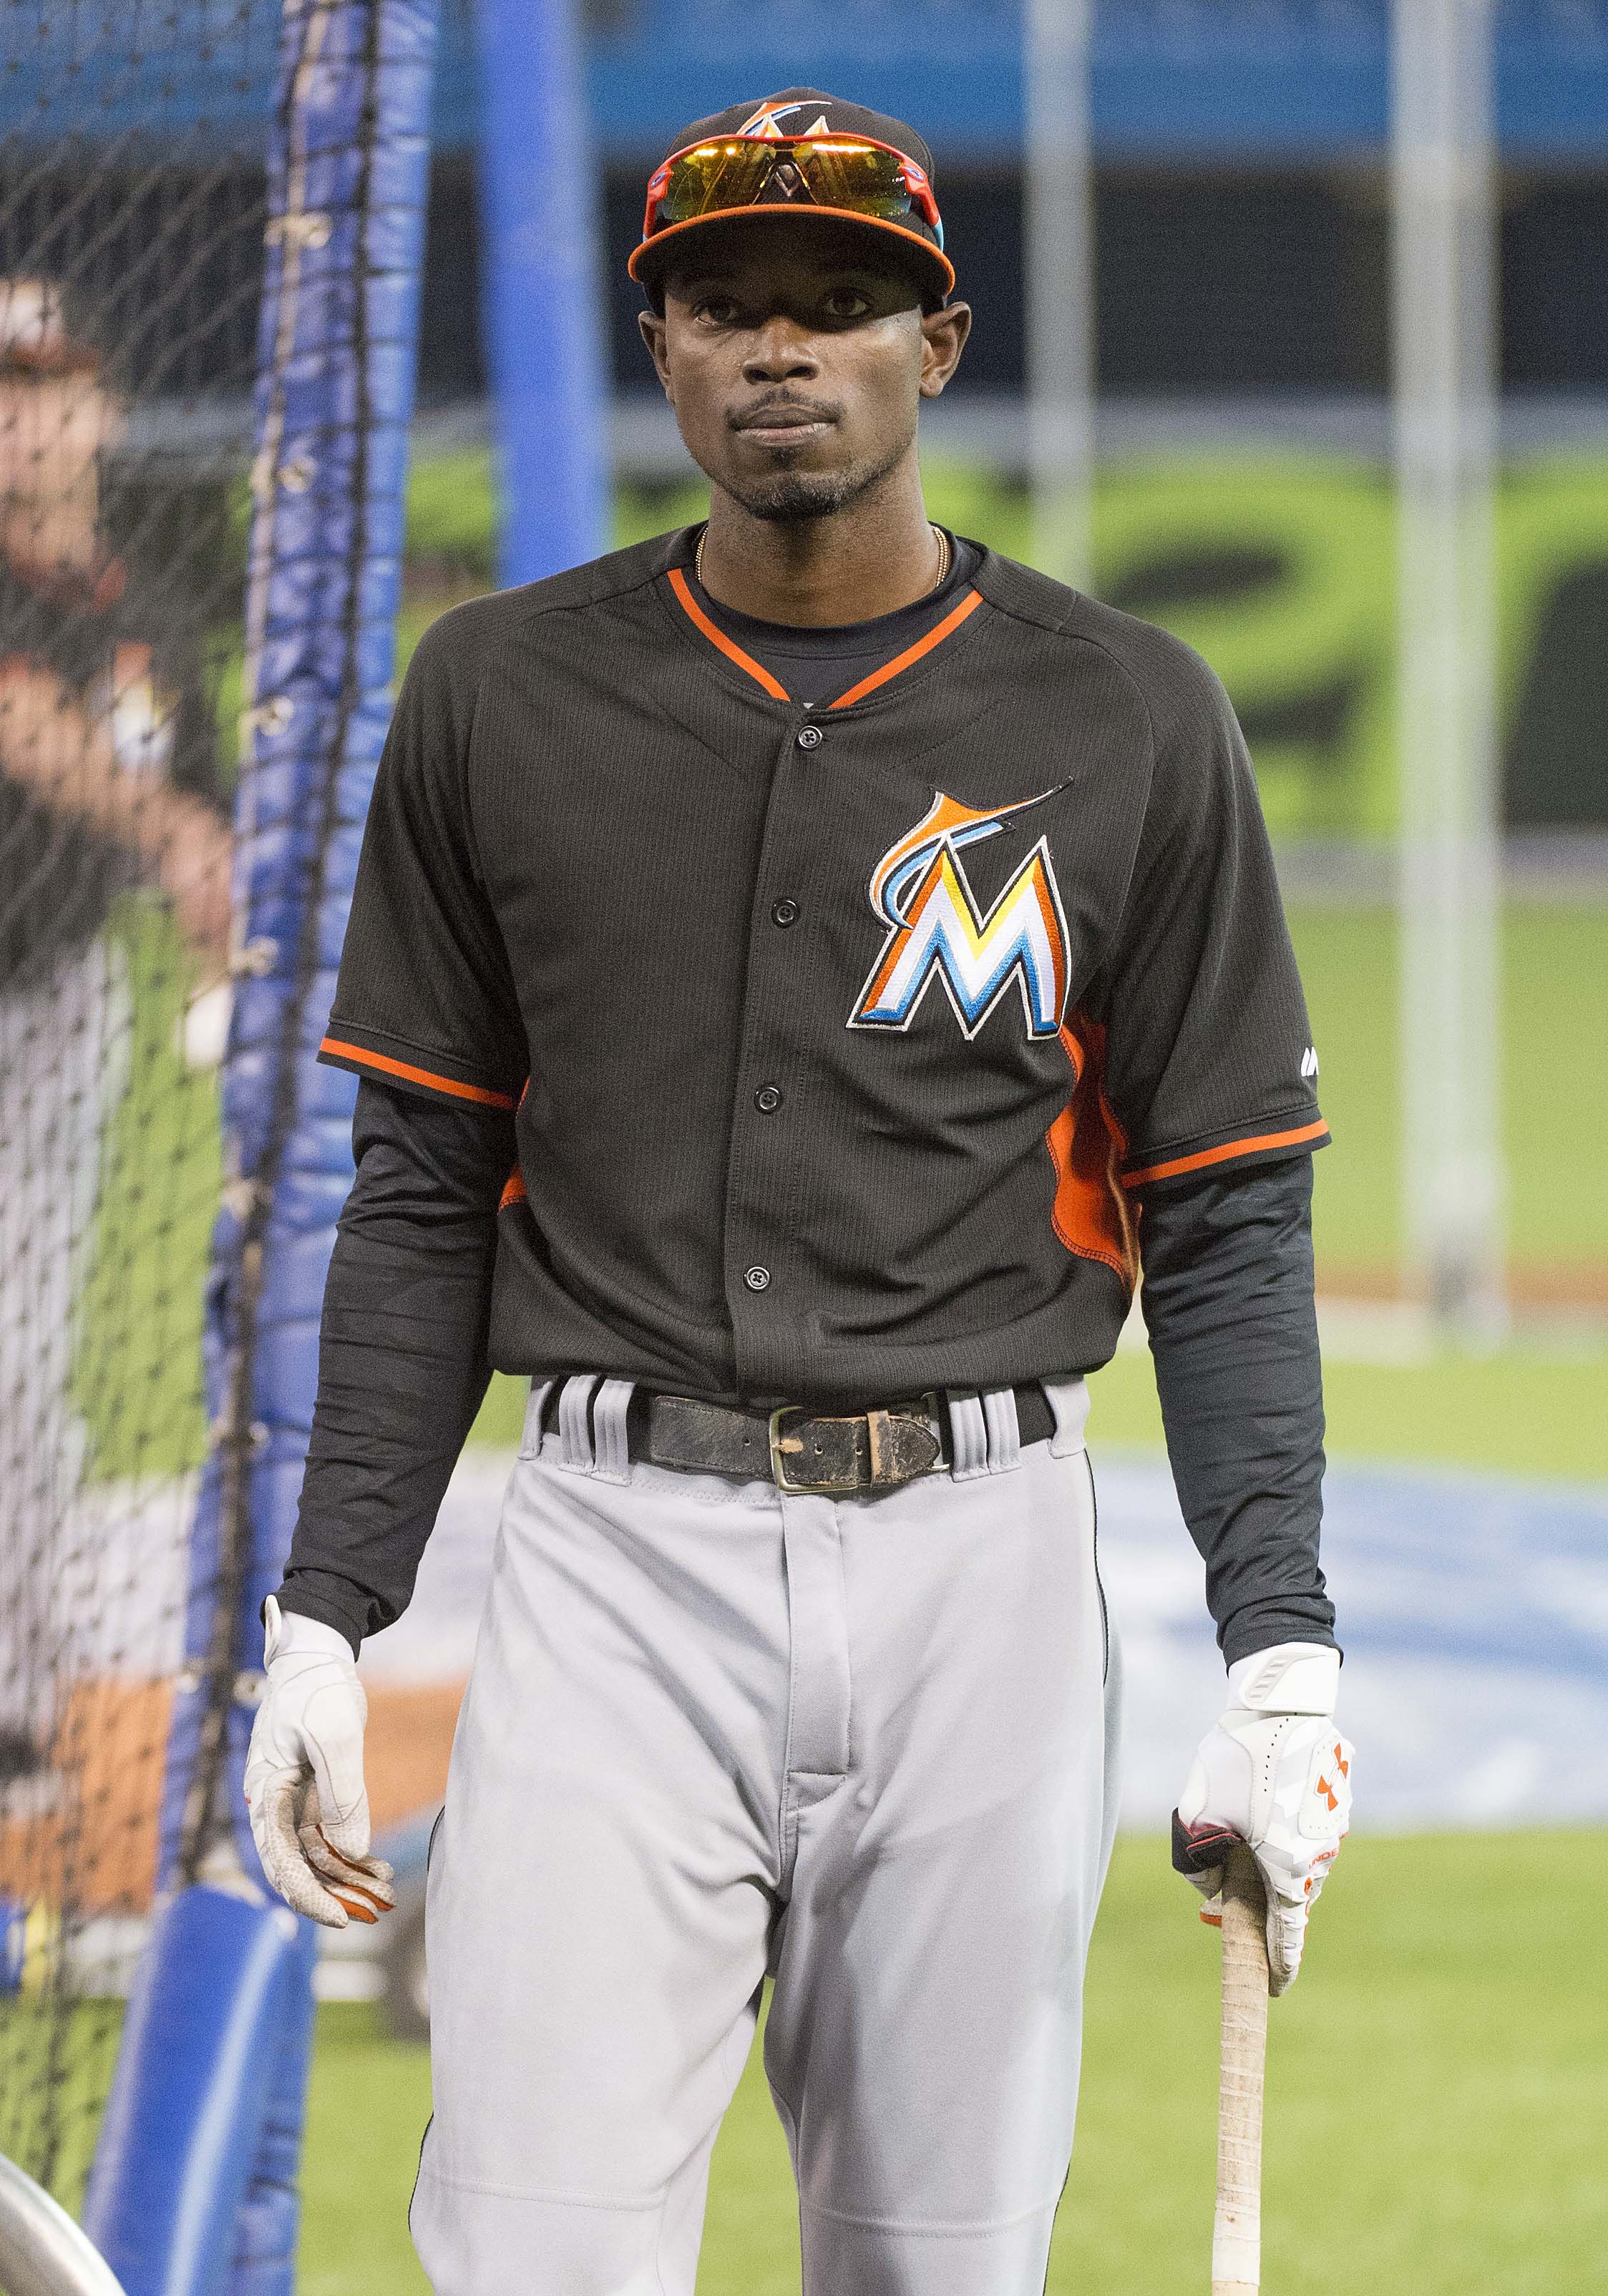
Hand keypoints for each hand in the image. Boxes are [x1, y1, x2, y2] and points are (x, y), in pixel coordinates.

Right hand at [243, 1596, 394, 1928]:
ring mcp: (294, 1799)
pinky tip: (378, 1869)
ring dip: (348, 1877)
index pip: (281, 1858)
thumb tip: (352, 1850)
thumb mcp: (334, 1737)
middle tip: (374, 1912)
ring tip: (386, 1893)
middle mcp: (275, 1803)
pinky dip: (352, 1853)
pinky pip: (328, 1835)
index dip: (307, 1892)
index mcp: (266, 1791)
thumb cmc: (318, 1690)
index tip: (339, 1917)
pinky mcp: (314, 1792)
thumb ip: (342, 1794)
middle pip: (298, 1864)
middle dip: (333, 1893)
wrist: (317, 1656)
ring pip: (316, 1854)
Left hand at [1172, 1641, 1351, 1994]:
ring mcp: (1333, 1828)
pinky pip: (1308, 1827)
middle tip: (1233, 1894)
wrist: (1283, 1702)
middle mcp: (1320, 1855)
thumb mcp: (1198, 1817)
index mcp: (1289, 1868)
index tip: (1276, 1990)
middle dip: (1265, 1900)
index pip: (1286, 1934)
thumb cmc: (1235, 1760)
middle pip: (1290, 1894)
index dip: (1280, 1965)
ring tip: (1243, 1825)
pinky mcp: (1337, 1799)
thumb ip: (1199, 1865)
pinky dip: (1287, 1826)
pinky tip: (1263, 1794)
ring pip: (1300, 1859)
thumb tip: (1212, 1891)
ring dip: (1274, 1857)